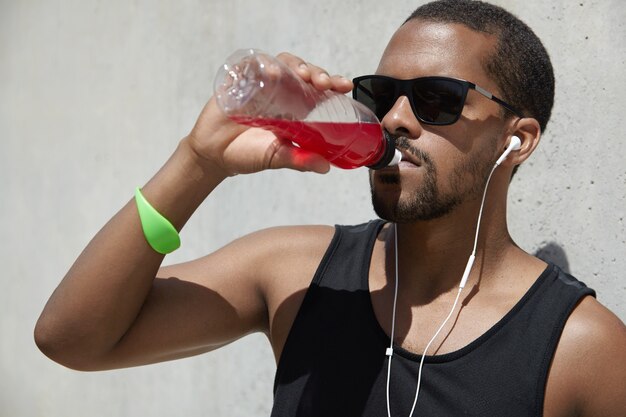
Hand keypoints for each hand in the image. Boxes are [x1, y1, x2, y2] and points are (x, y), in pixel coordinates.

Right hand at [185, 53, 352, 176]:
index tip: (345, 86)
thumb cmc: (247, 154)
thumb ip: (299, 160)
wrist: (214, 155)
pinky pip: (253, 64)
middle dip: (316, 72)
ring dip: (295, 65)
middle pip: (303, 71)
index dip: (332, 83)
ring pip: (283, 63)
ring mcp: (260, 84)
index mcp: (295, 107)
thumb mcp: (277, 158)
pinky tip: (272, 73)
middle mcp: (280, 92)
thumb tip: (325, 167)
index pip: (317, 89)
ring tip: (301, 74)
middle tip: (323, 82)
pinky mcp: (239, 80)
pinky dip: (263, 64)